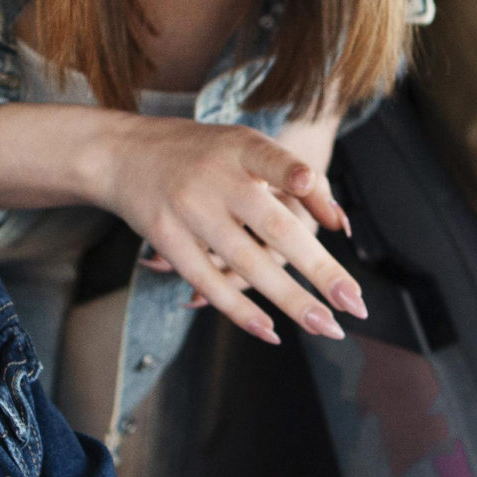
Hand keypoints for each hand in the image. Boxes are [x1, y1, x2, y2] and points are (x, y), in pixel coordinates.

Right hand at [95, 114, 367, 344]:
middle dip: (318, 269)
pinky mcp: (167, 238)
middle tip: (354, 303)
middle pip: (273, 227)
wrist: (122, 153)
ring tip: (327, 326)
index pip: (272, 159)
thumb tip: (340, 224)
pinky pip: (208, 280)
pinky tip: (272, 330)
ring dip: (291, 301)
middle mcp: (216, 178)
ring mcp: (189, 210)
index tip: (315, 191)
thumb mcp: (244, 146)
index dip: (293, 175)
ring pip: (247, 263)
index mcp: (241, 147)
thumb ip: (294, 176)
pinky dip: (240, 310)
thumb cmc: (202, 154)